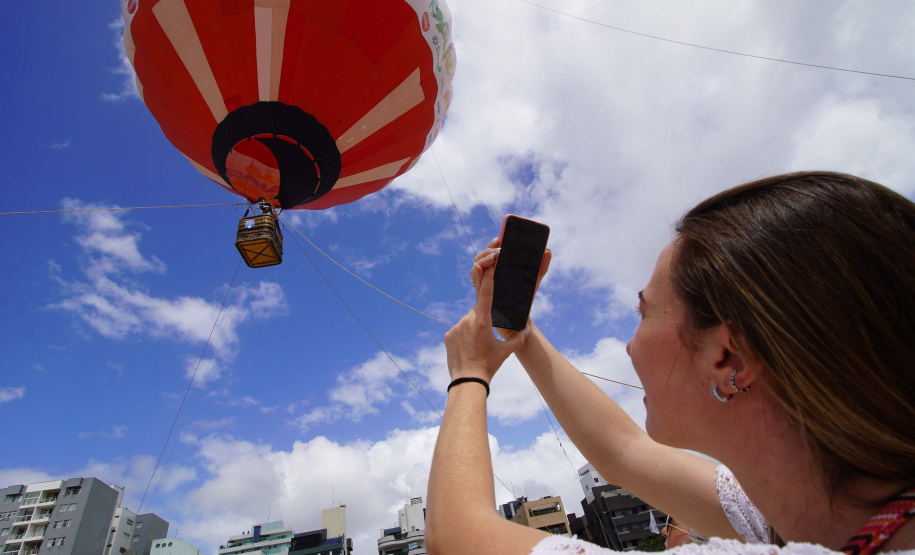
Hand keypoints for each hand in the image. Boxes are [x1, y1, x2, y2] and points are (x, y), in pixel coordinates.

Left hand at [445, 262, 529, 383]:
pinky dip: (465, 336)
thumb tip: (526, 328)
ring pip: (469, 320)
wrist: (468, 381)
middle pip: (478, 310)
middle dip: (484, 318)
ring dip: (475, 328)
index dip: (487, 276)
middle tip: (487, 337)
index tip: (485, 263)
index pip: (486, 293)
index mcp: (483, 320)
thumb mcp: (507, 351)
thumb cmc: (489, 365)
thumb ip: (519, 337)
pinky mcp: (448, 334)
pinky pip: (459, 330)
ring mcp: (456, 327)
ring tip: (478, 347)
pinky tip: (468, 350)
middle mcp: (467, 320)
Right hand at [469, 237, 551, 336]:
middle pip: (482, 256)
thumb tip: (547, 251)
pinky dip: (476, 271)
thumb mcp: (534, 280)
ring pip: (476, 265)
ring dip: (483, 258)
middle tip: (499, 249)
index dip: (493, 244)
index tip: (499, 238)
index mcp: (500, 267)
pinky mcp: (480, 293)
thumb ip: (541, 266)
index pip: (492, 251)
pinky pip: (475, 279)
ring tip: (494, 257)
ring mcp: (484, 282)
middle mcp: (489, 273)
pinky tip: (481, 267)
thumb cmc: (525, 299)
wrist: (519, 320)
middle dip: (488, 249)